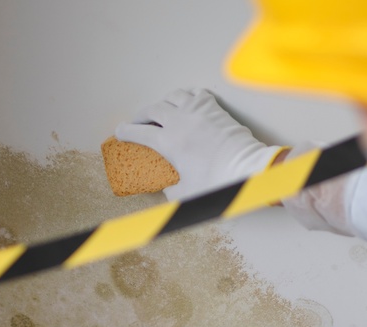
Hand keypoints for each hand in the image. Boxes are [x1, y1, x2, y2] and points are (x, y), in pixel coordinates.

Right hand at [116, 88, 283, 200]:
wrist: (246, 168)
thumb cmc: (218, 182)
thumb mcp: (188, 193)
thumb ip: (172, 190)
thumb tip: (168, 189)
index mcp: (168, 142)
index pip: (139, 133)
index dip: (126, 132)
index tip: (120, 132)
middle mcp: (179, 121)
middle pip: (152, 109)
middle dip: (141, 115)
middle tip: (137, 122)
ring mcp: (197, 110)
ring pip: (172, 96)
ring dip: (163, 102)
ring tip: (161, 109)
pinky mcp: (214, 107)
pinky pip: (196, 92)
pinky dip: (187, 94)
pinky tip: (187, 100)